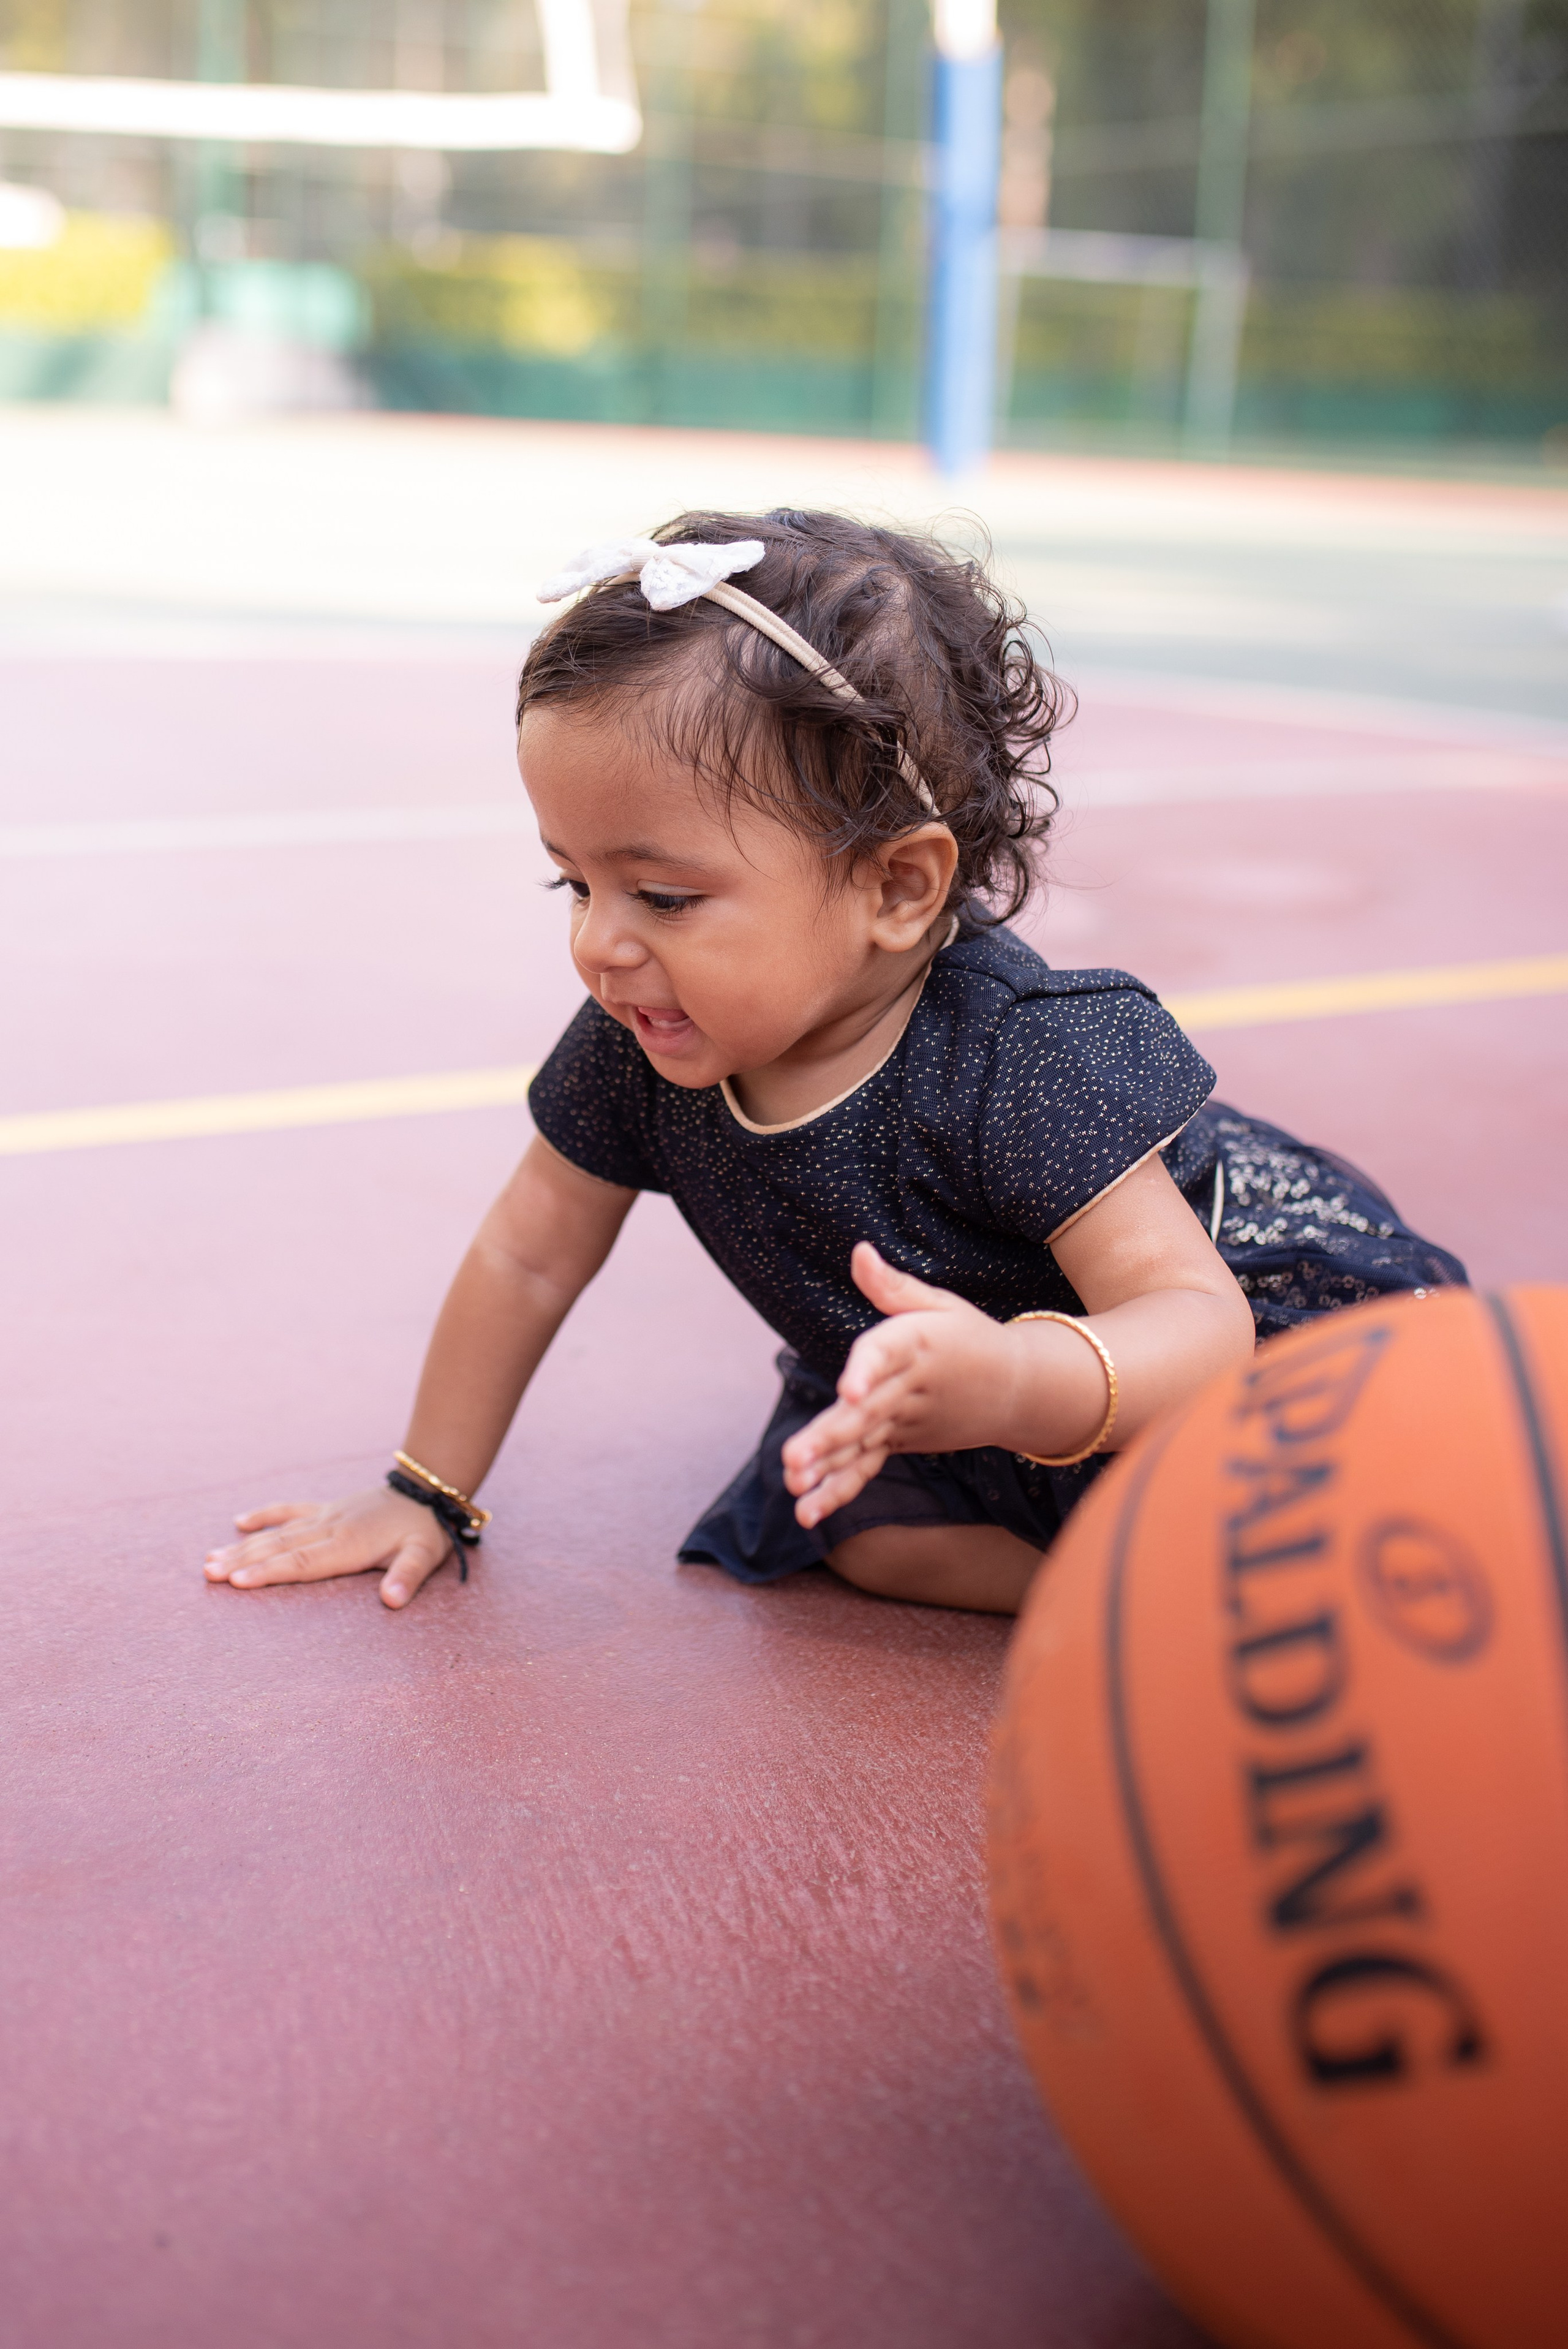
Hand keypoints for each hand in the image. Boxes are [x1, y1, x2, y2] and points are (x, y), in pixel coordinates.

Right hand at [204, 1486, 456, 1608]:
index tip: (239, 1581)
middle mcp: (330, 1528)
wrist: (426, 1491)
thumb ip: (409, 1577)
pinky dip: (265, 1515)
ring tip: (210, 1560)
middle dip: (242, 1562)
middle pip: (280, 1548)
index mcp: (350, 1544)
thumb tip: (392, 1600)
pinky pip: (290, 1509)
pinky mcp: (327, 1508)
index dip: (270, 1572)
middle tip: (208, 1574)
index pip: (303, 1562)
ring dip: (244, 1546)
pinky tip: (239, 1523)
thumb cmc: (425, 1530)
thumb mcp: (425, 1555)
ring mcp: (326, 1516)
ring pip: (278, 1532)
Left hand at [781, 1243, 1015, 1528]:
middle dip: (826, 1437)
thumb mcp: (940, 1305)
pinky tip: (807, 1513)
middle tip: (790, 1458)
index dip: (865, 1369)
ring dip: (825, 1468)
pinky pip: (866, 1467)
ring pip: (861, 1445)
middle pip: (865, 1413)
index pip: (886, 1354)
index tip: (847, 1391)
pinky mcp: (900, 1442)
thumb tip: (858, 1250)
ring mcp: (904, 1422)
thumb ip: (892, 1286)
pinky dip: (838, 1490)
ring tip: (791, 1485)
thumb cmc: (969, 1338)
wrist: (1017, 1389)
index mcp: (917, 1344)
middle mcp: (909, 1388)